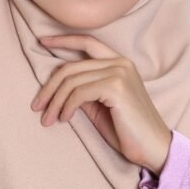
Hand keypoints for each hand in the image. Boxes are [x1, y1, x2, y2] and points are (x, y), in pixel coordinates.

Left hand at [31, 33, 172, 173]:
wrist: (153, 147)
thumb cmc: (127, 130)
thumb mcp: (100, 106)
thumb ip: (84, 90)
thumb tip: (58, 86)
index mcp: (119, 62)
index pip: (87, 42)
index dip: (62, 40)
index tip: (42, 42)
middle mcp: (120, 63)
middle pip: (71, 66)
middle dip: (49, 87)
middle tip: (37, 106)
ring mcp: (119, 73)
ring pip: (71, 81)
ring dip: (54, 101)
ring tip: (48, 119)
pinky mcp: (116, 87)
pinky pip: (78, 93)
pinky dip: (66, 106)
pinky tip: (64, 119)